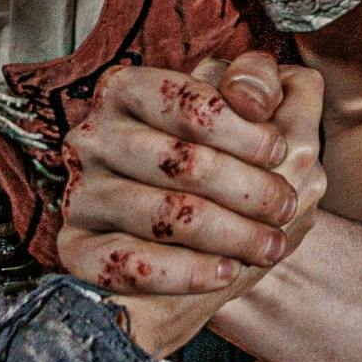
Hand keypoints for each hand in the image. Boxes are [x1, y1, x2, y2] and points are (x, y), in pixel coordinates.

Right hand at [59, 53, 324, 300]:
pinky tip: (226, 272)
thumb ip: (259, 88)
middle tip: (284, 208)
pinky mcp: (77, 250)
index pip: (190, 104)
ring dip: (231, 234)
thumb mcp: (249, 126)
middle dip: (248, 189)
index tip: (279, 152)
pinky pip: (134, 264)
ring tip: (269, 246)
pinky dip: (189, 272)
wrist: (189, 265)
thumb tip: (252, 96)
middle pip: (180, 162)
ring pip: (164, 215)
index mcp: (128, 91)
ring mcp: (81, 195)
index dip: (244, 131)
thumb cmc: (223, 184)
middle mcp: (94, 138)